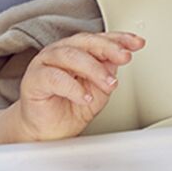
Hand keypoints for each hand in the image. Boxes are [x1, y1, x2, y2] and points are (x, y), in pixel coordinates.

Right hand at [12, 32, 144, 141]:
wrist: (50, 131)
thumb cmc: (73, 106)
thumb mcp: (100, 88)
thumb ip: (108, 71)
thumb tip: (120, 57)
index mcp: (78, 50)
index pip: (100, 39)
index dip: (119, 39)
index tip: (137, 43)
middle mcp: (61, 52)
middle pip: (86, 42)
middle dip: (109, 48)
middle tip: (125, 57)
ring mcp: (45, 63)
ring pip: (71, 56)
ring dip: (94, 69)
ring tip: (109, 84)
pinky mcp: (33, 79)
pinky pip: (54, 77)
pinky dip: (73, 87)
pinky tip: (85, 97)